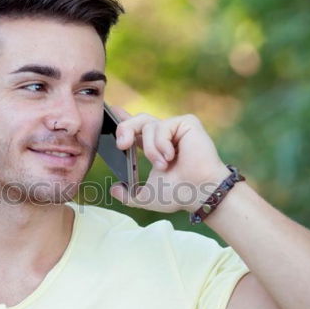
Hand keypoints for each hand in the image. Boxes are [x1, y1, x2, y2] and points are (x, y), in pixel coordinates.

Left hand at [108, 106, 230, 212]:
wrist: (198, 194)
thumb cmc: (178, 195)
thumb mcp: (146, 196)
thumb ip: (128, 195)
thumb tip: (113, 189)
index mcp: (154, 146)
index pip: (135, 128)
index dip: (122, 119)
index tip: (110, 112)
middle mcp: (164, 135)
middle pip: (137, 119)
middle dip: (124, 128)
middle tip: (121, 145)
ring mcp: (175, 128)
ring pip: (147, 126)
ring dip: (150, 149)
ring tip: (163, 165)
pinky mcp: (187, 123)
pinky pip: (162, 126)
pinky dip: (161, 144)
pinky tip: (171, 156)